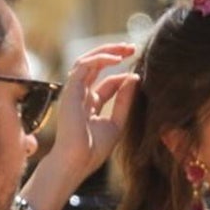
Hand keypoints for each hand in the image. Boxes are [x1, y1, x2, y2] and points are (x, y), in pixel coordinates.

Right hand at [44, 42, 137, 183]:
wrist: (77, 161)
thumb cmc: (94, 149)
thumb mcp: (117, 123)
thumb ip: (124, 102)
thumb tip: (135, 79)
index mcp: (91, 104)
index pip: (108, 83)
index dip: (124, 76)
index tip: (140, 75)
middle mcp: (81, 95)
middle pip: (95, 66)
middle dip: (113, 54)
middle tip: (132, 48)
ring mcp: (74, 92)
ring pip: (87, 62)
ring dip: (106, 51)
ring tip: (126, 48)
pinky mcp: (70, 91)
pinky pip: (82, 67)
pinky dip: (98, 59)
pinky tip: (115, 58)